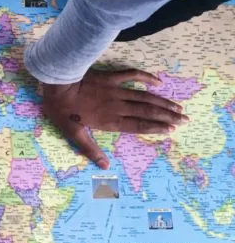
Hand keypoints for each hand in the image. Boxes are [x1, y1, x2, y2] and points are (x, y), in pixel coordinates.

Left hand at [41, 68, 187, 168]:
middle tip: (185, 119)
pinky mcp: (111, 77)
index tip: (172, 130)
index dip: (156, 128)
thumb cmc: (63, 110)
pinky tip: (158, 81)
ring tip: (178, 107)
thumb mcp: (73, 134)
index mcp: (110, 121)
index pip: (139, 126)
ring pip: (145, 96)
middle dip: (167, 116)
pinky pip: (132, 75)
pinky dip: (147, 77)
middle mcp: (118, 106)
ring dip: (162, 102)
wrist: (57, 83)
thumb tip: (104, 166)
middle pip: (147, 112)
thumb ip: (90, 150)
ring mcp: (116, 90)